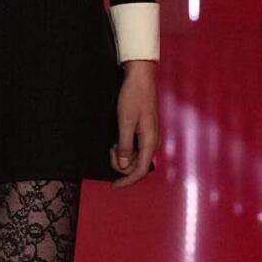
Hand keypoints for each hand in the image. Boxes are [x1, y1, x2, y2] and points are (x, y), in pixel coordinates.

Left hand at [110, 61, 158, 188]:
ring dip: (122, 154)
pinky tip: (116, 139)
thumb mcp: (125, 121)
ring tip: (112, 143)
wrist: (140, 76)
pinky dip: (124, 146)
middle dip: (122, 164)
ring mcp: (148, 135)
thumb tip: (125, 166)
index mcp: (150, 140)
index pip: (140, 169)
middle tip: (110, 151)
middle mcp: (151, 140)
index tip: (114, 185)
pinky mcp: (143, 129)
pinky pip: (134, 146)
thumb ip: (125, 145)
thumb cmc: (134, 96)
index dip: (127, 180)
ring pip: (135, 155)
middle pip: (137, 164)